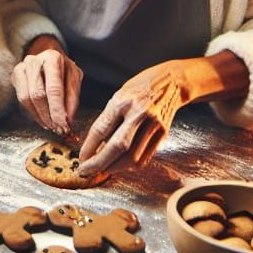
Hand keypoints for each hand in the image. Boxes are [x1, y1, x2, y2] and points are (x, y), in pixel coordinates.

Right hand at [11, 41, 81, 135]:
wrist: (47, 58)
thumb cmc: (63, 69)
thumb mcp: (74, 78)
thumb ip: (72, 97)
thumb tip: (68, 120)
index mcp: (52, 59)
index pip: (53, 88)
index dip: (58, 109)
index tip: (64, 124)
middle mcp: (33, 61)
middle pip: (38, 95)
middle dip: (49, 116)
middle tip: (59, 128)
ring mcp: (21, 68)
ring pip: (26, 99)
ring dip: (40, 117)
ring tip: (52, 126)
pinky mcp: (15, 77)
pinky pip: (21, 100)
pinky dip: (33, 114)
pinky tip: (43, 119)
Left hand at [77, 60, 186, 175]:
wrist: (171, 81)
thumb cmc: (141, 87)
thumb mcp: (118, 95)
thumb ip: (108, 119)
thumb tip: (96, 145)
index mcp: (122, 101)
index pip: (101, 129)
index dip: (88, 147)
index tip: (81, 158)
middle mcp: (138, 113)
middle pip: (116, 147)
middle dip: (98, 164)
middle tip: (86, 171)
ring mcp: (153, 124)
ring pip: (132, 156)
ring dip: (114, 168)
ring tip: (101, 171)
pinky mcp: (163, 133)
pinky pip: (144, 157)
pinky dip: (129, 165)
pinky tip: (119, 165)